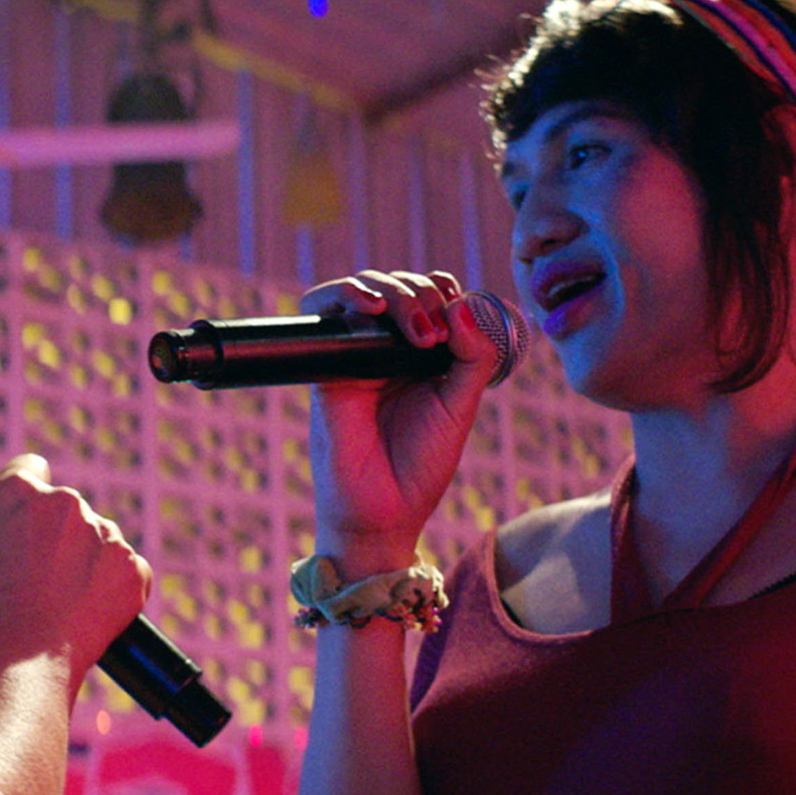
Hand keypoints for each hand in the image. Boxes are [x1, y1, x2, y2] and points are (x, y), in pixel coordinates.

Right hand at [0, 455, 150, 683]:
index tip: (33, 509)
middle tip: (47, 575)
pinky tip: (91, 612)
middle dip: (61, 534)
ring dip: (89, 560)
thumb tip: (15, 543)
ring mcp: (105, 532)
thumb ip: (1, 538)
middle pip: (68, 508)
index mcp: (19, 492)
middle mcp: (66, 501)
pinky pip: (127, 569)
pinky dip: (116, 587)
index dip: (30, 489)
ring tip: (66, 602)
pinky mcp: (133, 565)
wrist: (24, 660)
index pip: (31, 467)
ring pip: (100, 539)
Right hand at [304, 270, 508, 573]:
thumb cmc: (421, 464)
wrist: (384, 510)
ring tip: (416, 325)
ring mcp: (355, 354)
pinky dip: (344, 294)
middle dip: (422, 293)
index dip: (446, 292)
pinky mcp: (326, 365)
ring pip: (365, 288)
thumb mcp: (461, 405)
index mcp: (422, 355)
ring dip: (394, 290)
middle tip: (434, 335)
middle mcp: (387, 348)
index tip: (458, 322)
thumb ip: (473, 355)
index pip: (432, 295)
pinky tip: (372, 306)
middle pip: (400, 284)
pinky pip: (322, 310)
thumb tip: (464, 304)